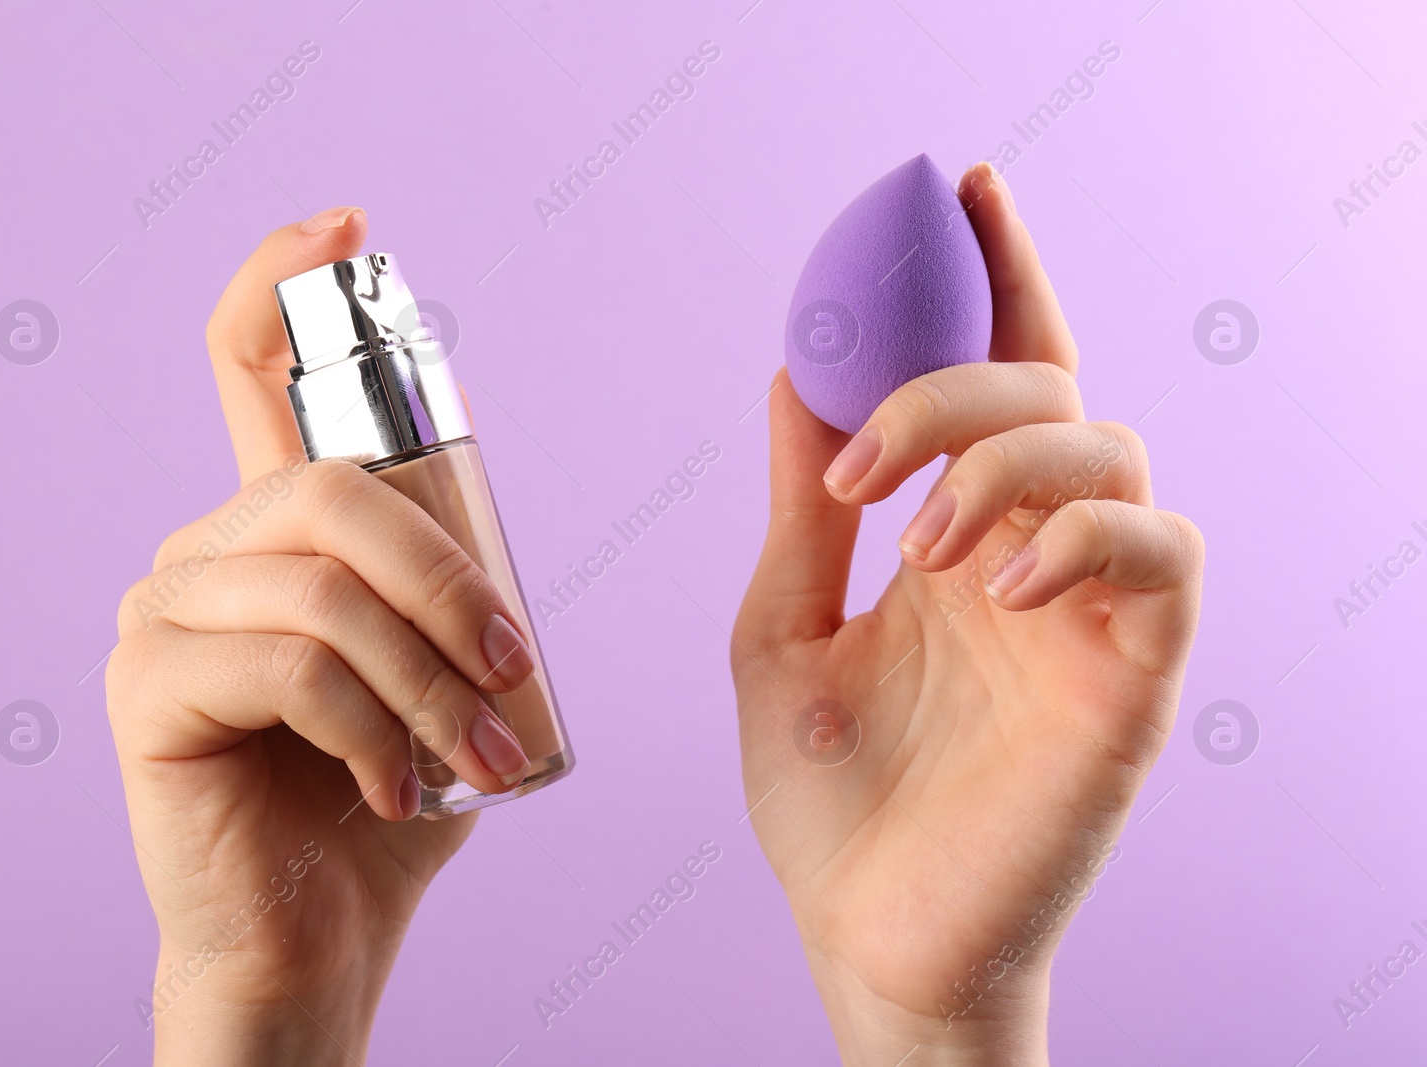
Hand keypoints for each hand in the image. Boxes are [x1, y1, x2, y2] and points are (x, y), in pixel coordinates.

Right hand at [105, 208, 536, 1064]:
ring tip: (477, 761)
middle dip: (447, 582)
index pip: (251, 369)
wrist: (323, 933)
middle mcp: (207, 548)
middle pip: (328, 487)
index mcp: (278, 529)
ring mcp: (162, 609)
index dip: (286, 279)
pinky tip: (397, 792)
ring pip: (321, 586)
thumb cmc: (392, 797)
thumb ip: (450, 582)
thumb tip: (490, 511)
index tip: (349, 222)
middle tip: (512, 674)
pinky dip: (373, 729)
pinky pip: (288, 662)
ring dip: (427, 678)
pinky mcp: (145, 683)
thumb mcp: (446, 670)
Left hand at [732, 165, 1203, 1064]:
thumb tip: (796, 370)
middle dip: (959, 384)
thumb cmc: (824, 799)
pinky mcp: (1133, 679)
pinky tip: (998, 583)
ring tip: (922, 543)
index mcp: (952, 537)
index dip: (995, 276)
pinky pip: (1163, 554)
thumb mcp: (781, 625)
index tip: (962, 189)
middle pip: (1055, 390)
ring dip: (1007, 461)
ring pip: (1116, 452)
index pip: (998, 376)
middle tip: (864, 457)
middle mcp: (1032, 557)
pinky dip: (1084, 533)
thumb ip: (803, 505)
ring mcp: (1089, 614)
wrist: (862, 933)